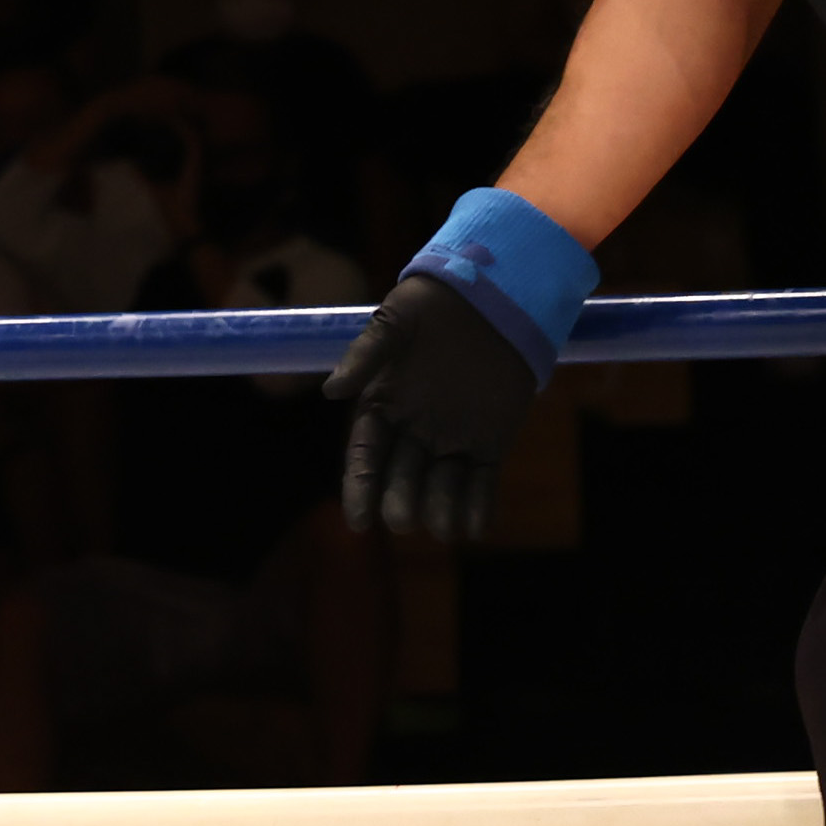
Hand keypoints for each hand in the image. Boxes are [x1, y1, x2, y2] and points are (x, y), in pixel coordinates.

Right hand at [332, 272, 537, 540]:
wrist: (493, 295)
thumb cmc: (435, 304)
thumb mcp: (396, 319)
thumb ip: (366, 354)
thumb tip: (331, 392)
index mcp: (383, 404)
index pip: (365, 454)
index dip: (360, 487)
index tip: (359, 521)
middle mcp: (414, 428)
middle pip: (402, 476)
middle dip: (401, 502)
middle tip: (403, 521)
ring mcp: (454, 436)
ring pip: (443, 485)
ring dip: (442, 510)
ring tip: (446, 531)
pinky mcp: (492, 440)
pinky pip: (483, 478)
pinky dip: (480, 505)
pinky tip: (476, 527)